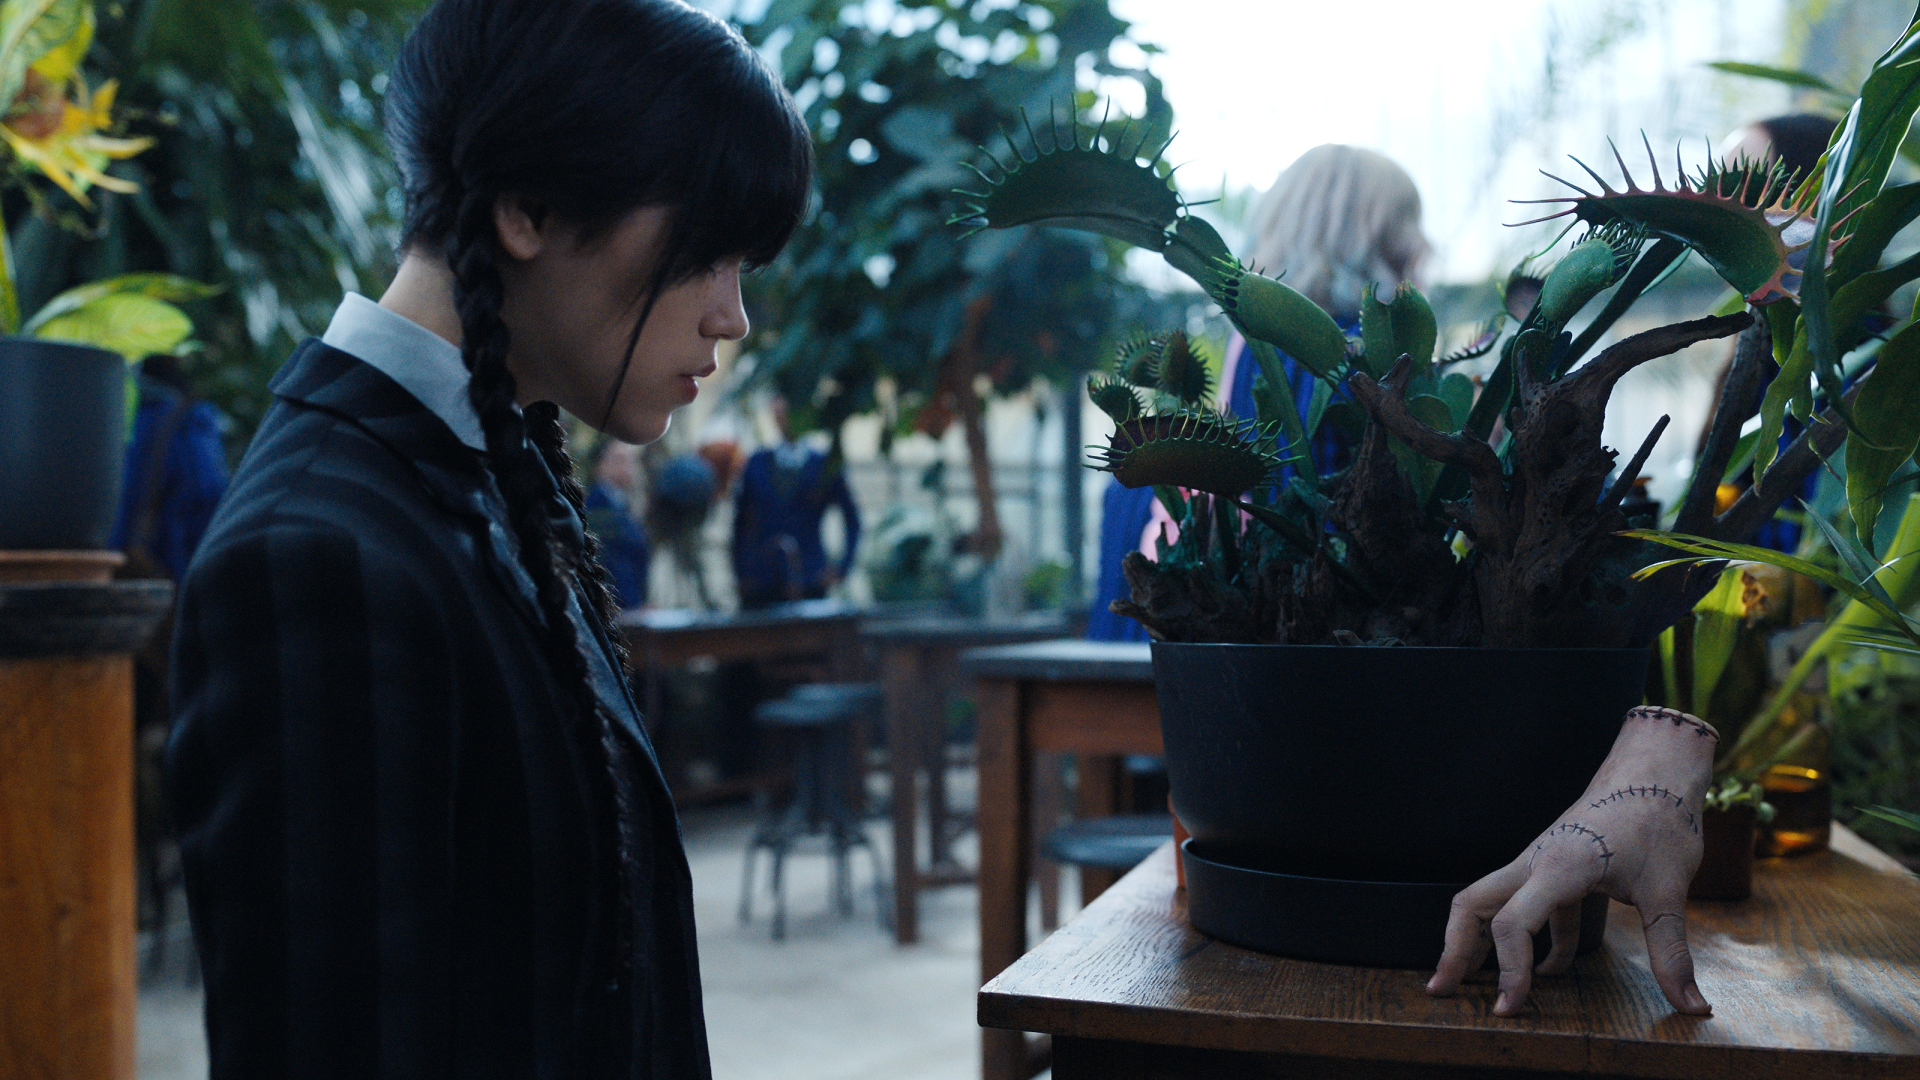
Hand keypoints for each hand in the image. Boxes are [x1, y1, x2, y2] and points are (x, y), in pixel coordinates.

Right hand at [1425, 706, 1717, 1016]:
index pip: (1511, 924)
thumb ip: (1672, 954)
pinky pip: (1527, 908)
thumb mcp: (1669, 892)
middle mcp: (1535, 864)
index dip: (1508, 970)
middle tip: (1442, 990)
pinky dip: (1527, 941)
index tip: (1512, 1007)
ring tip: (1469, 983)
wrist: (1654, 775)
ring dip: (1476, 942)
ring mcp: (1539, 865)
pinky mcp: (1554, 870)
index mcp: (1557, 868)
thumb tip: (1696, 1008)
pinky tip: (1547, 974)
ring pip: (1488, 902)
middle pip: (1472, 904)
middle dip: (1454, 949)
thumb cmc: (1658, 823)